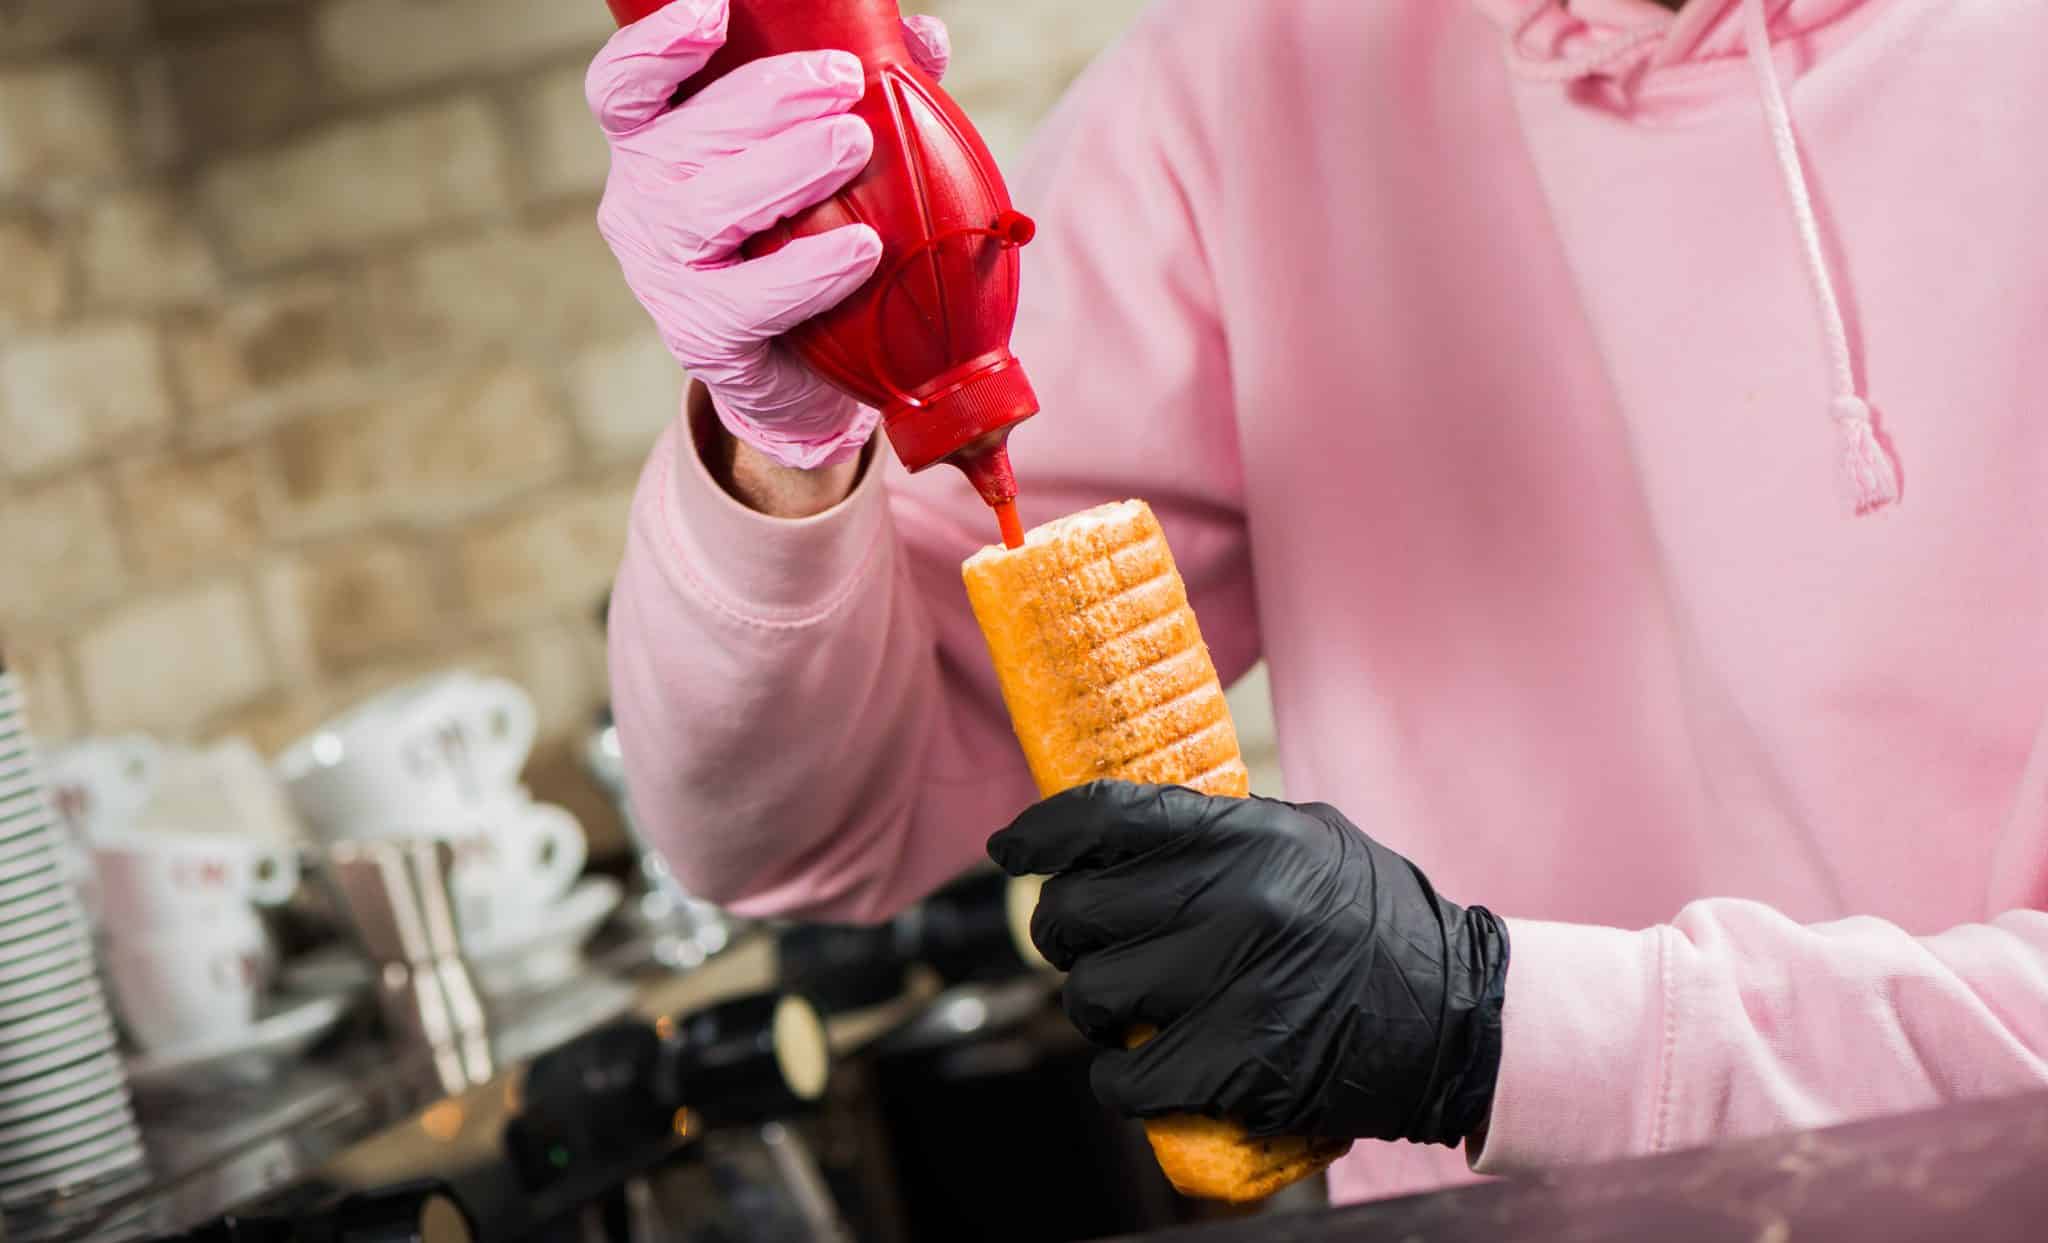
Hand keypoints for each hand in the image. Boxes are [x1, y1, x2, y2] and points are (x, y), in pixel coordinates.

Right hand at [587, 0, 951, 470]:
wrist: (798, 374)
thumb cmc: (799, 242)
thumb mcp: (820, 162)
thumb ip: (859, 98)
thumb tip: (924, 40)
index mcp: (657, 145)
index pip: (623, 89)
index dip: (654, 47)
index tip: (711, 11)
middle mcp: (643, 203)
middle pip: (681, 138)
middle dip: (765, 98)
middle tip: (842, 79)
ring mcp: (665, 274)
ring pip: (708, 210)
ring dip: (786, 168)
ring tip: (853, 144)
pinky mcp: (702, 336)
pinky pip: (750, 299)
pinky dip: (809, 270)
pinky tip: (862, 247)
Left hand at [988, 783, 1509, 1147]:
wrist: (1460, 1018)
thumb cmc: (1373, 924)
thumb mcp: (1306, 842)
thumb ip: (1219, 832)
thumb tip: (1114, 830)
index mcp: (1246, 835)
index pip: (1105, 816)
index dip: (1041, 832)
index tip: (1009, 850)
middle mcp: (1234, 899)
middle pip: (1076, 912)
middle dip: (1064, 934)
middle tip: (1088, 948)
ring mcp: (1233, 984)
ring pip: (1089, 994)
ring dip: (1094, 1008)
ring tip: (1127, 1009)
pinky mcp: (1237, 1065)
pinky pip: (1124, 1076)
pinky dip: (1121, 1080)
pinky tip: (1144, 1069)